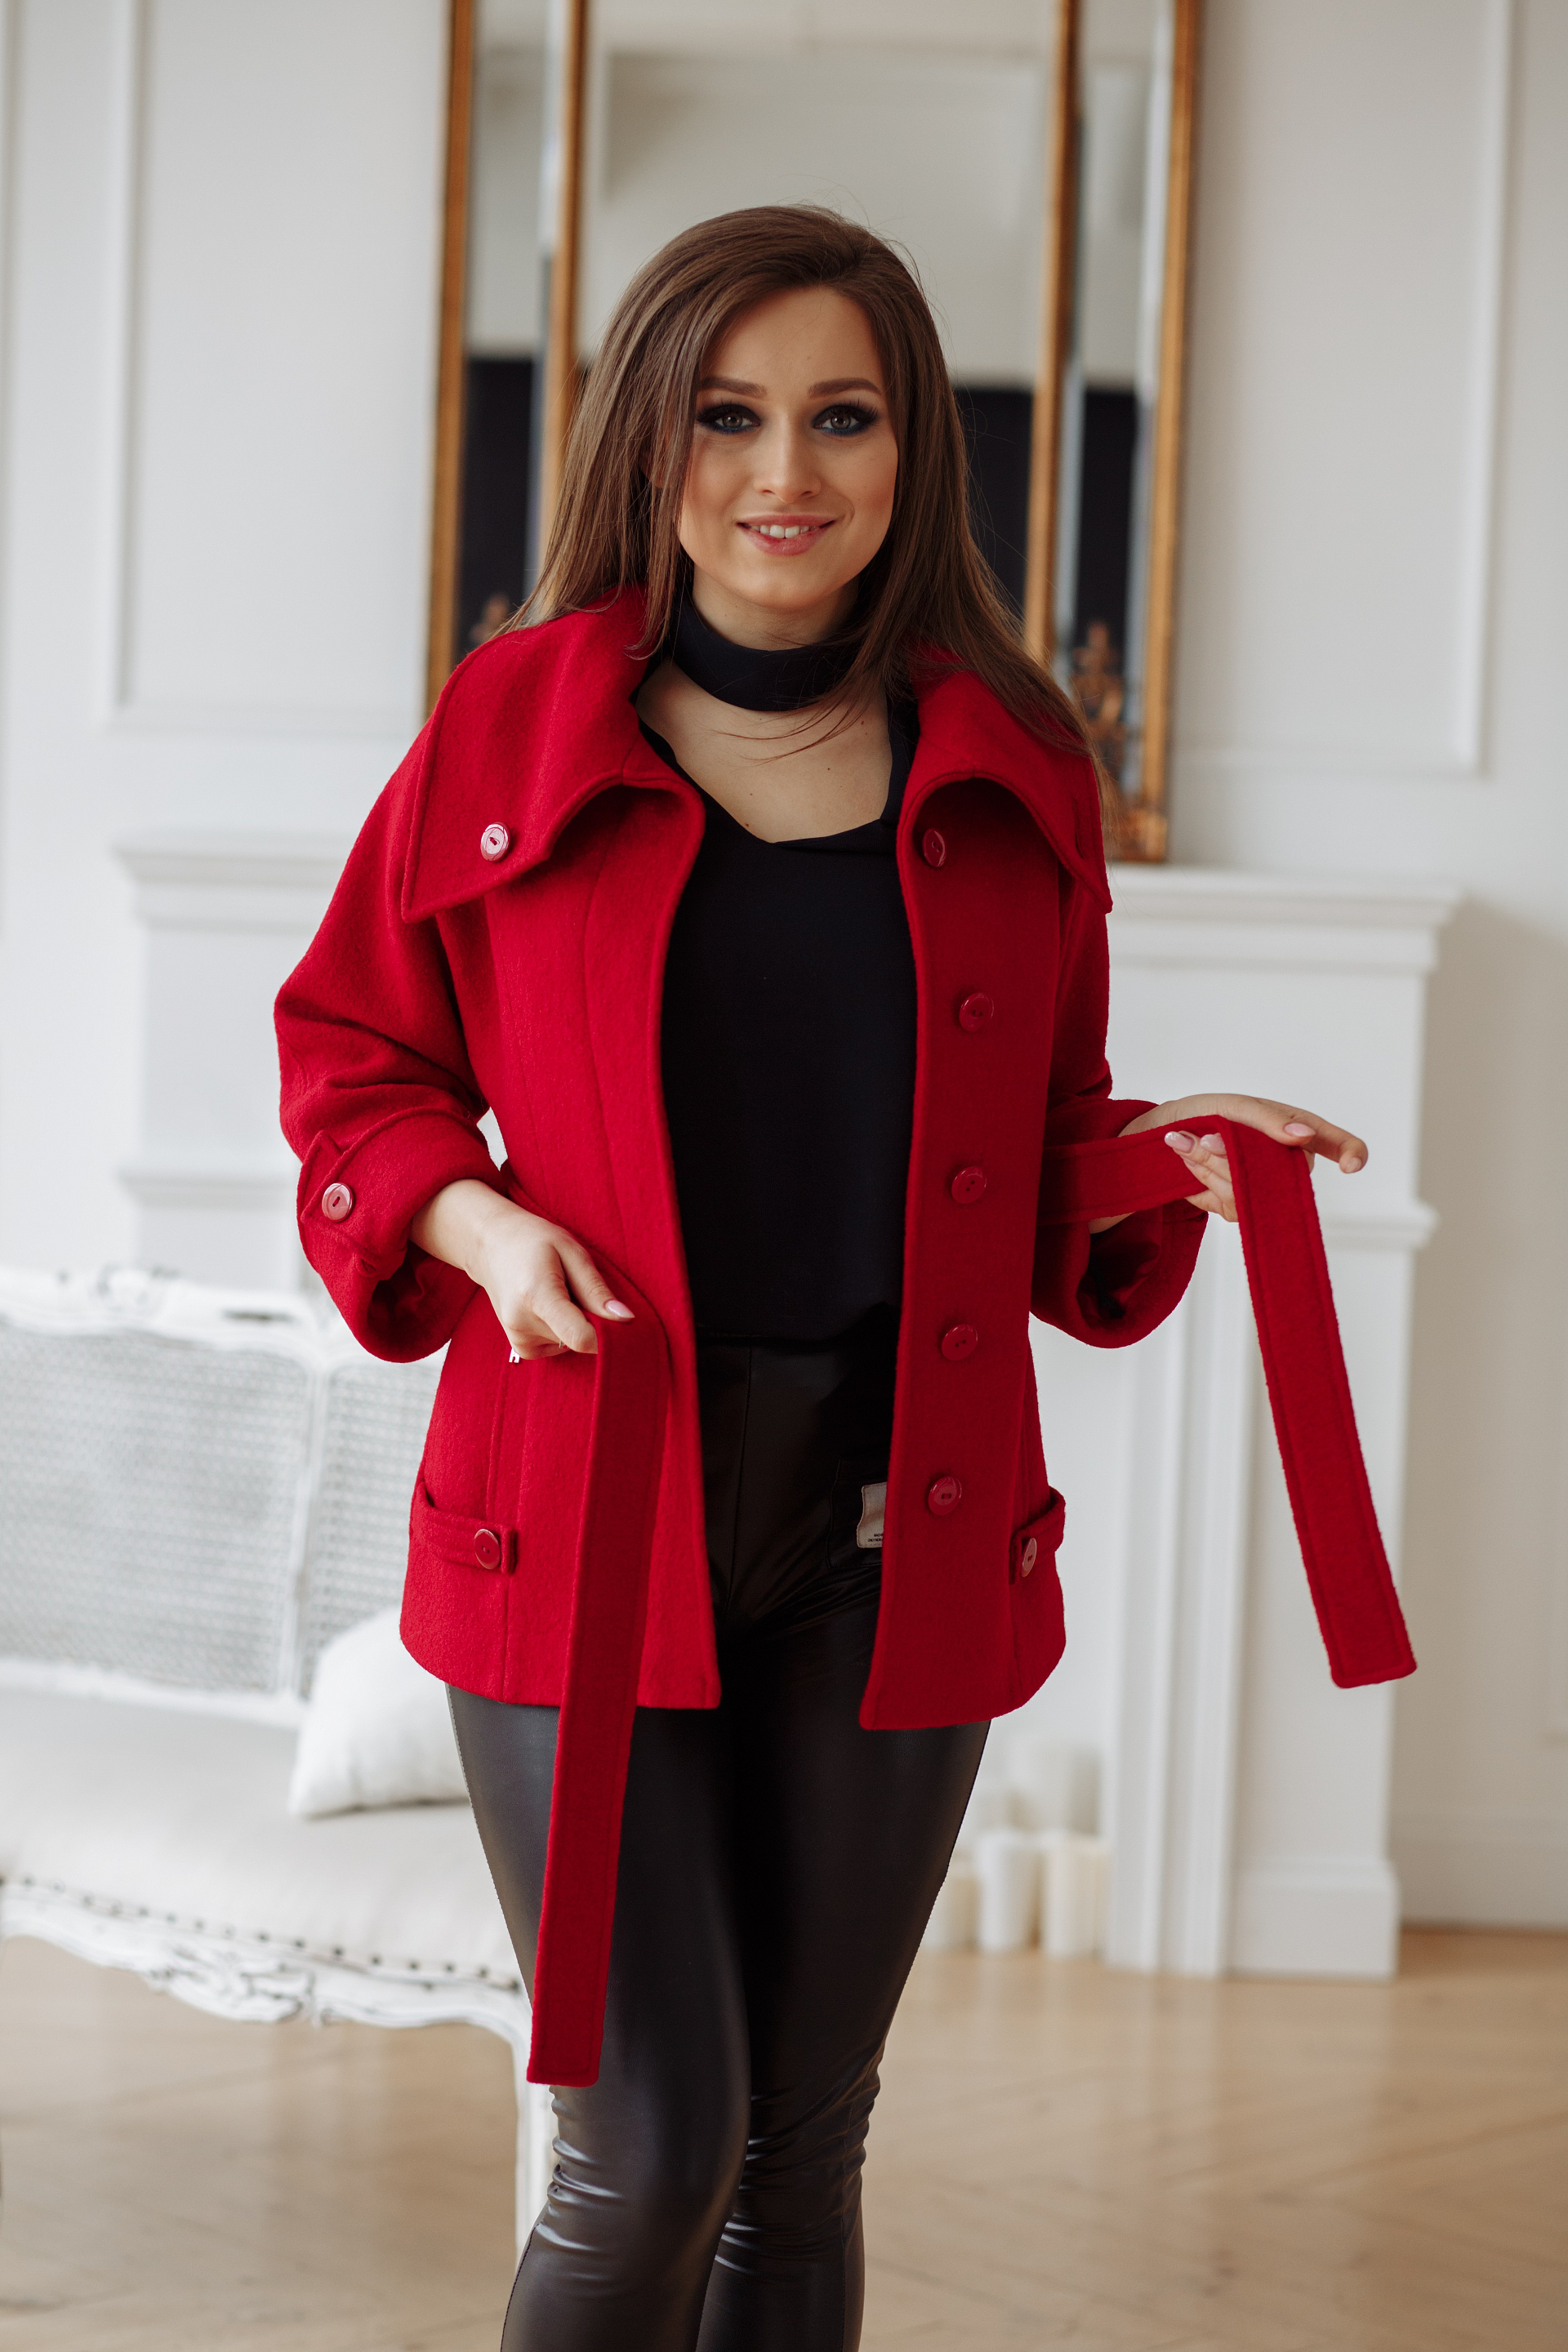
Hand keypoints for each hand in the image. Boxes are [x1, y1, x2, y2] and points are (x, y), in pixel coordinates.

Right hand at [409, 1179, 632, 1357]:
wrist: (490, 1245)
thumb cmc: (535, 1241)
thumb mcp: (572, 1252)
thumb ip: (596, 1290)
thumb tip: (626, 1320)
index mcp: (537, 1296)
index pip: (581, 1337)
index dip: (607, 1334)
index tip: (615, 1317)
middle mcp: (522, 1323)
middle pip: (579, 1340)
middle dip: (590, 1320)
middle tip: (577, 1289)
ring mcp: (517, 1337)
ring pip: (571, 1344)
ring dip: (575, 1323)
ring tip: (559, 1293)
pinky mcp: (519, 1346)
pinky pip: (558, 1348)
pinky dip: (562, 1331)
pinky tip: (551, 1308)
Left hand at [1108, 1095, 1367, 1226]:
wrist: (1164, 1135)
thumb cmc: (1206, 1113)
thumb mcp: (1236, 1107)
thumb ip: (1269, 1121)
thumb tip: (1303, 1136)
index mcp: (1296, 1130)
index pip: (1338, 1143)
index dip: (1352, 1152)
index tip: (1351, 1163)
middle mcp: (1285, 1163)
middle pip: (1282, 1173)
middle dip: (1235, 1156)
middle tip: (1204, 1136)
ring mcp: (1263, 1190)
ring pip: (1249, 1191)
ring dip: (1210, 1165)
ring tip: (1187, 1143)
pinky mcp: (1238, 1209)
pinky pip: (1227, 1203)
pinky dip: (1201, 1178)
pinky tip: (1189, 1162)